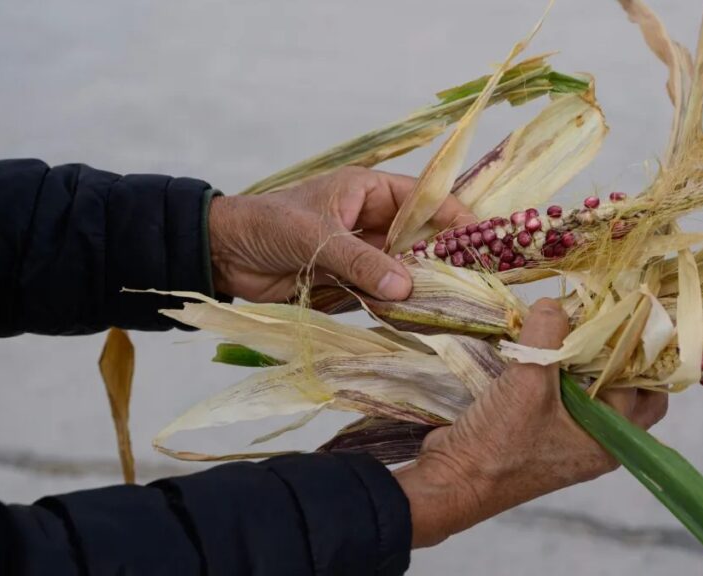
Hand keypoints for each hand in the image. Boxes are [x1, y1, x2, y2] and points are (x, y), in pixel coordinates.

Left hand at [208, 166, 475, 302]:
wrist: (221, 256)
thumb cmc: (265, 225)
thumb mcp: (316, 236)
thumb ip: (360, 261)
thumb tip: (407, 287)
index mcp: (365, 191)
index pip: (421, 199)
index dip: (452, 216)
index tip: (481, 238)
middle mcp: (368, 221)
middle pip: (418, 237)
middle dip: (444, 255)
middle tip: (476, 279)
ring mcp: (359, 253)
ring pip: (402, 267)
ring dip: (421, 283)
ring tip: (455, 303)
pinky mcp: (347, 282)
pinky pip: (380, 291)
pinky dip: (397, 303)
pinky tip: (419, 316)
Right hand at [394, 298, 668, 546]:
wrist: (451, 480)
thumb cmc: (499, 443)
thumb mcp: (527, 382)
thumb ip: (547, 336)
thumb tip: (554, 303)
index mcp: (609, 439)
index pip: (645, 388)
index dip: (637, 349)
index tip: (625, 310)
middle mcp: (595, 441)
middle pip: (622, 389)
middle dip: (612, 353)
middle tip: (600, 316)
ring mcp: (566, 437)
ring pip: (588, 389)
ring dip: (579, 359)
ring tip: (569, 321)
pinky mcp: (538, 431)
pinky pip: (559, 394)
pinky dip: (554, 369)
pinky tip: (539, 344)